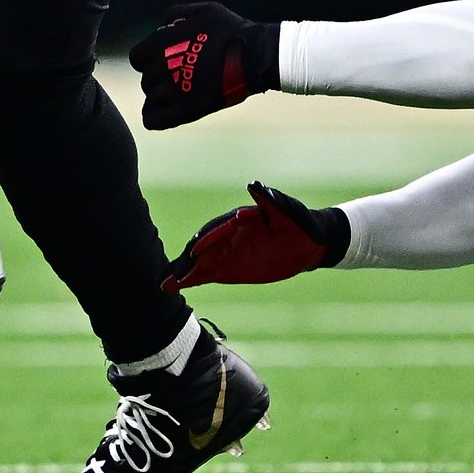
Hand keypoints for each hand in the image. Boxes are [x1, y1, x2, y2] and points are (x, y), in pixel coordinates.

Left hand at [128, 0, 259, 130]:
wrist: (255, 55)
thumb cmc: (231, 31)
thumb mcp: (204, 9)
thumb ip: (176, 13)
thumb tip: (161, 25)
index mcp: (162, 43)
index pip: (137, 58)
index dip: (147, 59)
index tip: (162, 60)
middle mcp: (163, 68)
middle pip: (146, 80)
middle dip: (159, 77)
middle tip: (179, 75)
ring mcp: (174, 91)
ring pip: (150, 99)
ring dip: (161, 96)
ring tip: (180, 92)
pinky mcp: (186, 110)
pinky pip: (154, 120)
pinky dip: (155, 117)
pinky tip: (165, 111)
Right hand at [161, 183, 348, 290]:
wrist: (310, 243)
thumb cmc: (301, 222)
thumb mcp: (289, 212)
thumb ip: (271, 200)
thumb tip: (254, 184)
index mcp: (241, 218)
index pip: (219, 229)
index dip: (206, 240)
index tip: (194, 252)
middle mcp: (229, 234)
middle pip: (203, 246)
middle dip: (186, 260)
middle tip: (170, 275)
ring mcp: (227, 251)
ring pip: (199, 261)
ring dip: (182, 271)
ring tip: (163, 284)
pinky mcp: (229, 267)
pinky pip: (207, 273)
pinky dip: (190, 279)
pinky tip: (172, 288)